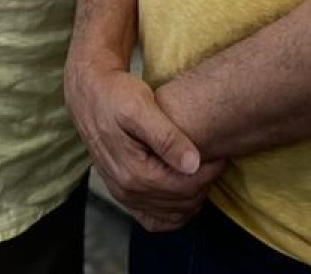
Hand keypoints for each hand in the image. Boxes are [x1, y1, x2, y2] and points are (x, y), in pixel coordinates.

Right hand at [65, 58, 223, 230]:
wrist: (89, 92)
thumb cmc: (116, 94)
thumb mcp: (141, 107)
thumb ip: (167, 137)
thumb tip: (193, 163)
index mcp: (133, 172)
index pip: (184, 187)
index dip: (209, 173)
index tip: (220, 154)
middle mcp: (126, 190)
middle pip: (180, 203)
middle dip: (204, 184)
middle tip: (215, 160)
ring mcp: (122, 194)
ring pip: (169, 215)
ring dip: (192, 199)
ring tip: (203, 172)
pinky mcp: (122, 192)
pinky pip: (152, 219)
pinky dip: (172, 212)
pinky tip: (184, 192)